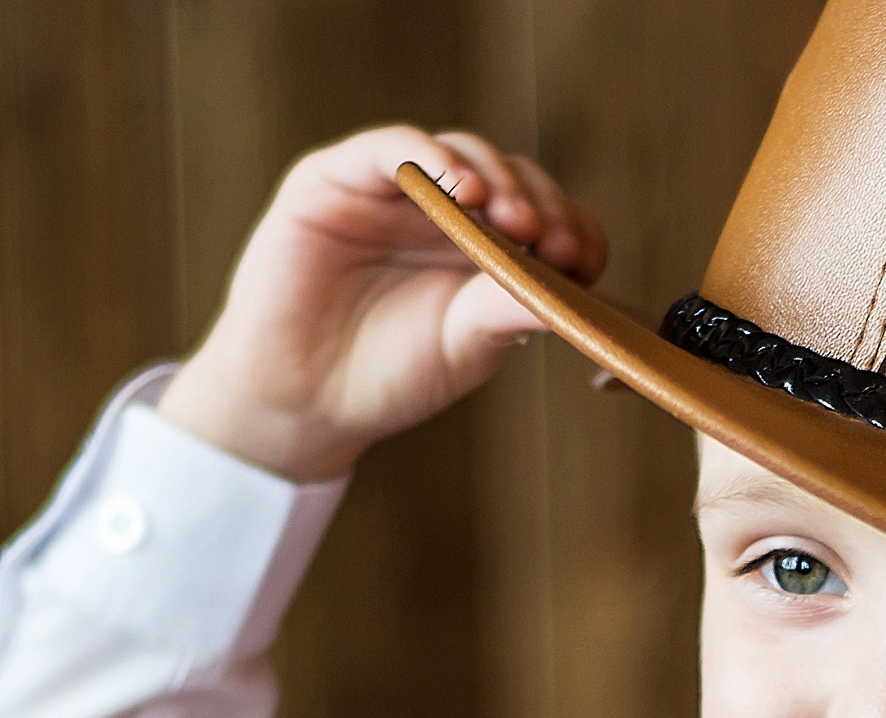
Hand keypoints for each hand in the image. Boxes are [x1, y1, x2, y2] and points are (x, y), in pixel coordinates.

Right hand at [156, 124, 605, 481]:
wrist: (303, 402)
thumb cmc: (389, 374)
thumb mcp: (465, 345)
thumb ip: (510, 307)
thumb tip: (577, 291)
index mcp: (488, 248)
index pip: (548, 216)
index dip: (572, 229)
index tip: (583, 266)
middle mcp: (447, 211)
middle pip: (511, 177)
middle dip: (540, 204)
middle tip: (550, 243)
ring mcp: (394, 189)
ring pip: (459, 153)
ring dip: (493, 177)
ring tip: (511, 219)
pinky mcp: (338, 177)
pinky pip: (390, 147)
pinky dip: (427, 156)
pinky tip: (458, 187)